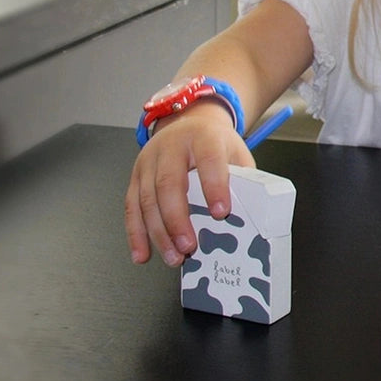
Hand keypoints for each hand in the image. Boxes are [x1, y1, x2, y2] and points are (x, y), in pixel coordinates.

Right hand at [124, 102, 254, 266]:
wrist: (188, 124)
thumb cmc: (215, 143)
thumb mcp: (235, 151)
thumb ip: (241, 178)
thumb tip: (249, 214)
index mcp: (202, 136)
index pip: (208, 159)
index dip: (214, 186)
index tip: (221, 213)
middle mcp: (170, 146)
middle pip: (169, 183)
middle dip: (178, 219)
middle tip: (189, 246)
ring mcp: (148, 161)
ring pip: (146, 199)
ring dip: (158, 232)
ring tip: (173, 257)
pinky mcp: (135, 176)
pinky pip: (131, 207)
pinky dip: (136, 234)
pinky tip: (142, 254)